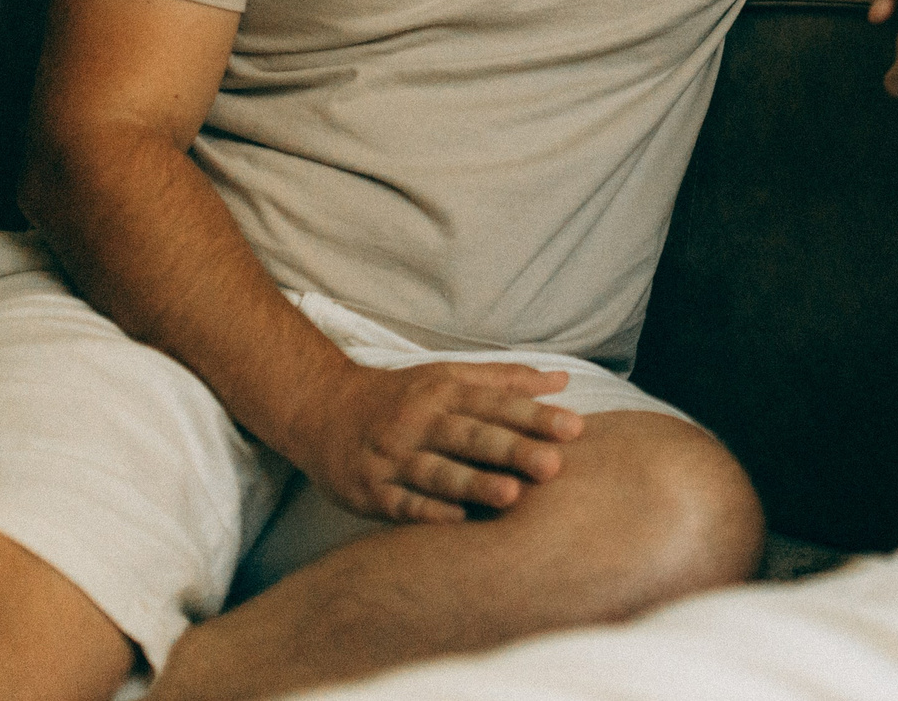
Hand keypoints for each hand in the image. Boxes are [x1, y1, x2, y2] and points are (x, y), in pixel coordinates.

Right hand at [289, 360, 584, 523]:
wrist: (321, 410)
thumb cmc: (402, 398)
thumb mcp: (448, 377)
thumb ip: (505, 381)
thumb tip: (562, 381)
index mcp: (444, 393)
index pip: (496, 404)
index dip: (535, 416)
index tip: (575, 428)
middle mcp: (420, 423)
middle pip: (470, 436)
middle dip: (512, 450)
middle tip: (553, 465)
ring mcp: (393, 457)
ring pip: (437, 471)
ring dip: (473, 483)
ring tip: (511, 496)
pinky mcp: (369, 490)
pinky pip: (400, 502)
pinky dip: (426, 511)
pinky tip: (455, 520)